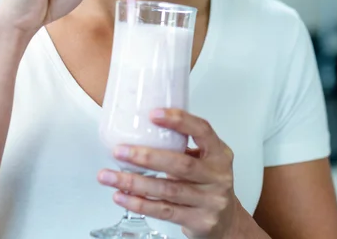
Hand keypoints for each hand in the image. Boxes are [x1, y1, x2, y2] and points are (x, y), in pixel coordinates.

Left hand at [98, 109, 236, 238]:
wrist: (226, 221)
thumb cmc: (208, 183)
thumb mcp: (205, 159)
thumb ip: (183, 145)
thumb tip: (142, 127)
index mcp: (219, 153)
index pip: (202, 131)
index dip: (179, 121)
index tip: (154, 114)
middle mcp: (217, 176)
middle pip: (180, 165)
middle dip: (146, 157)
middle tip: (120, 150)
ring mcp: (209, 201)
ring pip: (167, 191)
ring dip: (134, 183)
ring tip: (109, 176)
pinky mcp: (198, 221)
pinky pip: (164, 211)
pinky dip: (139, 203)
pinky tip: (122, 196)